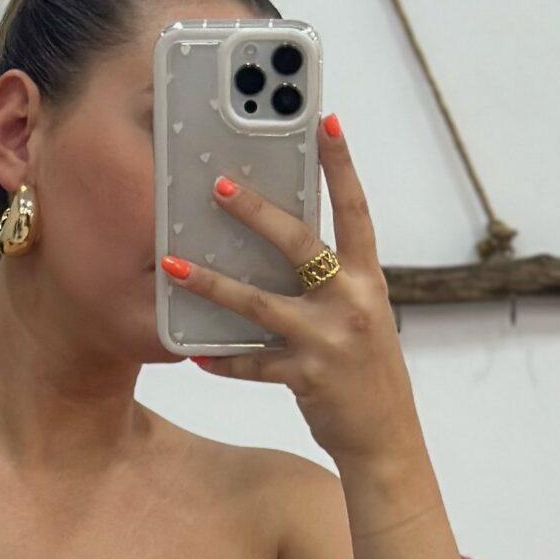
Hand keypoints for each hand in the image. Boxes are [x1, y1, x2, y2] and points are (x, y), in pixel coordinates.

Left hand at [163, 112, 416, 470]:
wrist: (386, 437)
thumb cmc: (366, 370)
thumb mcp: (361, 314)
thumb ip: (331, 281)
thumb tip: (281, 246)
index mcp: (367, 279)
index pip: (355, 210)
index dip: (341, 164)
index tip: (324, 120)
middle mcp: (351, 302)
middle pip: (301, 244)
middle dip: (258, 212)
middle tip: (218, 186)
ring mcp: (328, 341)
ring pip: (260, 305)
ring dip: (213, 285)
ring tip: (173, 265)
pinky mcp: (307, 378)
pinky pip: (253, 366)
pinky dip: (223, 361)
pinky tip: (195, 354)